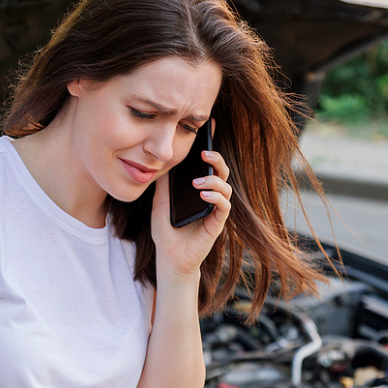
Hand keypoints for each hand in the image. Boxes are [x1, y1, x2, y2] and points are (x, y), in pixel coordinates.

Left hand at [150, 147, 230, 278]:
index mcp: (199, 189)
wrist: (169, 257)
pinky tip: (203, 195)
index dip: (212, 148)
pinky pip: (224, 206)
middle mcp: (210, 196)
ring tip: (196, 182)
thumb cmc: (166, 232)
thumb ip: (164, 185)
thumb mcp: (160, 203)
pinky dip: (216, 197)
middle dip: (217, 159)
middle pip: (222, 172)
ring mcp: (215, 209)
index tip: (210, 129)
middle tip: (204, 153)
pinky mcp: (217, 222)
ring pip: (226, 187)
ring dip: (214, 180)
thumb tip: (162, 162)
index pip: (208, 165)